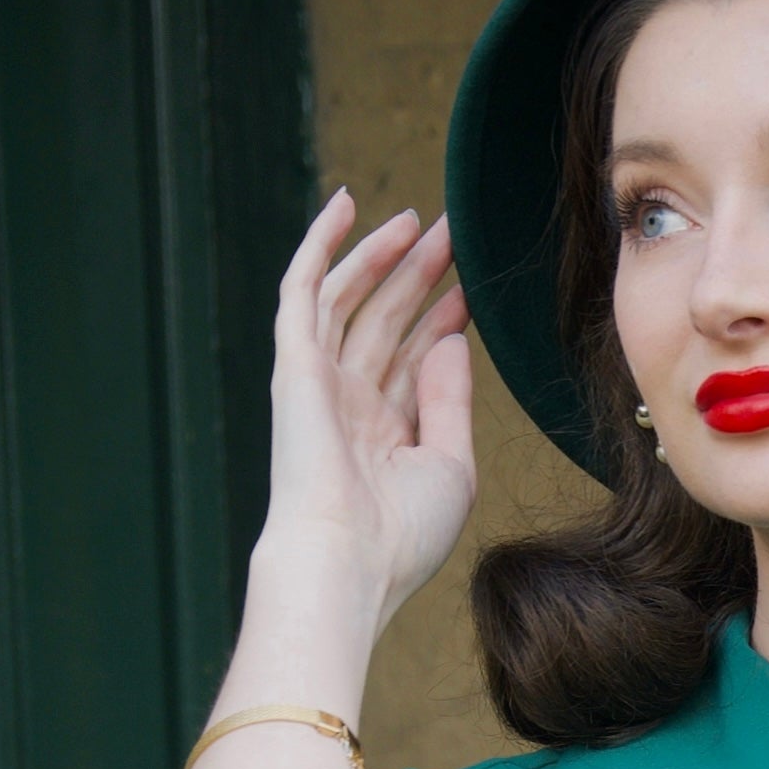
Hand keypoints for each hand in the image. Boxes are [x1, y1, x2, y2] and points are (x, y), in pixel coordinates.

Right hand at [263, 193, 474, 614]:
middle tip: (455, 234)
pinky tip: (344, 205)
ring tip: (421, 221)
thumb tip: (453, 338)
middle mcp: (348, 405)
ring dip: (381, 257)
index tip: (474, 290)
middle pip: (386, 322)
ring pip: (349, 299)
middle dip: (420, 278)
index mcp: (384, 437)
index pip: (414, 361)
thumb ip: (451, 399)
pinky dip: (319, 245)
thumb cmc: (401, 536)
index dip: (443, 320)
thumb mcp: (451, 466)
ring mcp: (318, 383)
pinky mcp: (293, 365)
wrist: (346, 562)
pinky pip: (302, 290)